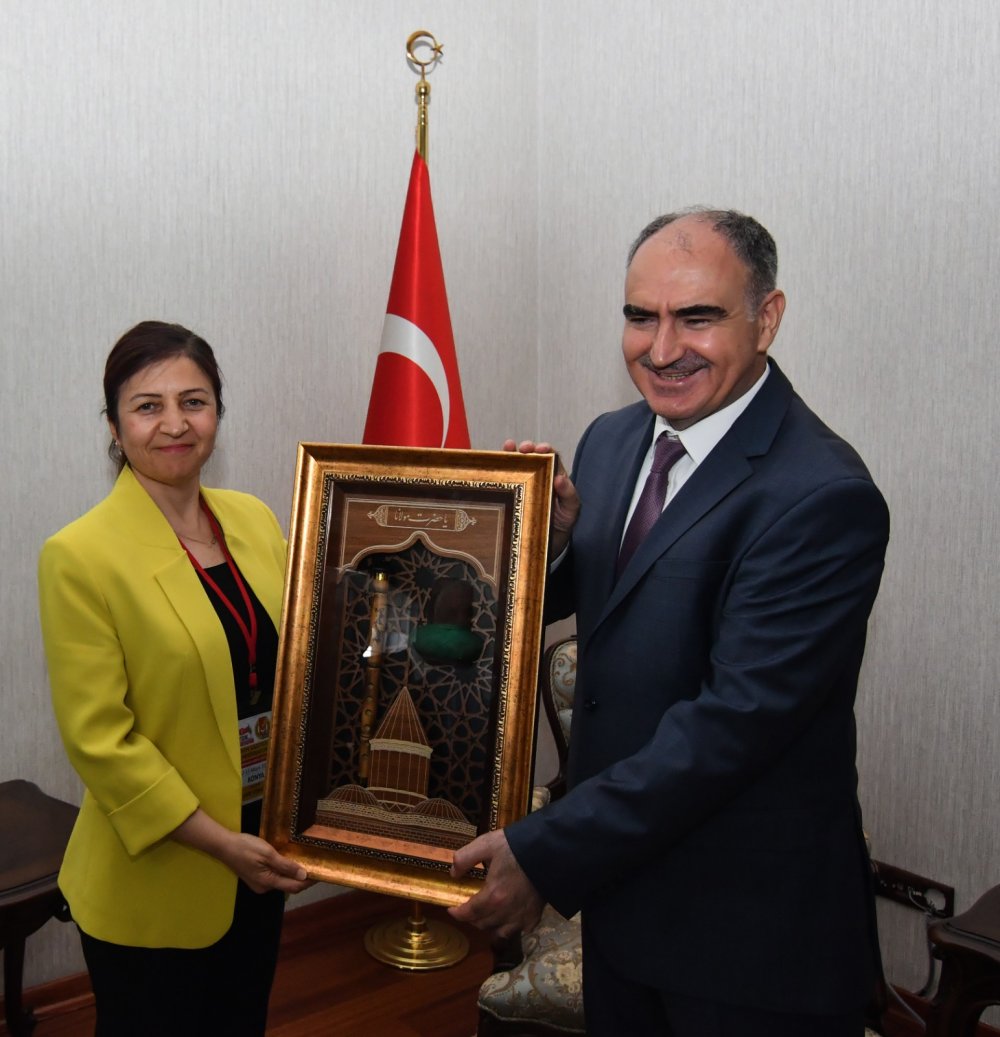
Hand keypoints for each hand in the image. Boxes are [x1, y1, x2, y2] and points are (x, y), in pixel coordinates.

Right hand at [172, 808, 311, 893]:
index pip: (294, 886)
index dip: (309, 882)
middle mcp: (264, 887)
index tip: (322, 873)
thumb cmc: (246, 848)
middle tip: (316, 864)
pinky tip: (291, 861)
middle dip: (303, 878)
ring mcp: (259, 884)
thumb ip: (286, 866)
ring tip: (307, 861)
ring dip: (294, 874)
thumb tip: (303, 876)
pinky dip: (285, 871)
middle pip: (289, 885)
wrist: (224, 845)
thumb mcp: (268, 854)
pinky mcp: (256, 877)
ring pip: (282, 881)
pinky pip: (275, 877)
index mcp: (268, 883)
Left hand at [448, 829, 543, 938]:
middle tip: (469, 909)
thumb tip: (453, 874)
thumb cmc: (516, 847)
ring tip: (486, 916)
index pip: (469, 913)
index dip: (457, 913)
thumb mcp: (486, 844)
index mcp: (492, 896)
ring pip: (498, 932)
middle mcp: (505, 912)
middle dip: (471, 918)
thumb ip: (465, 858)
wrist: (549, 851)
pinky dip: (509, 927)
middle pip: (482, 924)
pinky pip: (518, 931)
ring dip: (489, 925)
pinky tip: (508, 918)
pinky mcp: (534, 917)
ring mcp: (521, 917)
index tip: (452, 910)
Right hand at [502, 440, 580, 557]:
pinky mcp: (509, 495)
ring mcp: (522, 486)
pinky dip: (498, 468)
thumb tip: (560, 478)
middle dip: (527, 448)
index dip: (545, 450)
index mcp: (554, 479)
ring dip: (511, 453)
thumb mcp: (570, 512)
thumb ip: (570, 496)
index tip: (541, 448)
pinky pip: (503, 479)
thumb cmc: (560, 527)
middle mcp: (537, 479)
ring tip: (508, 447)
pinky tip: (493, 461)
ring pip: (516, 465)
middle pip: (531, 458)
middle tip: (524, 449)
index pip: (550, 459)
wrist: (545, 548)